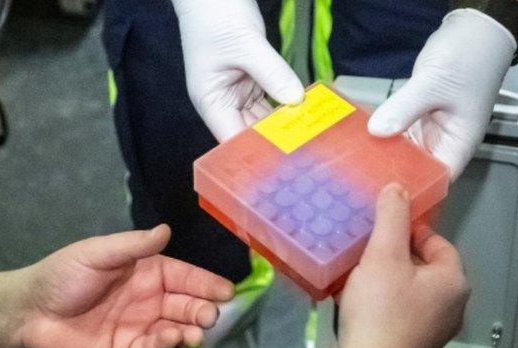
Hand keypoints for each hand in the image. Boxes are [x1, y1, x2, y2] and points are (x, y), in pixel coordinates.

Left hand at [0, 225, 234, 347]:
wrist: (30, 312)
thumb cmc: (63, 276)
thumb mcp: (97, 253)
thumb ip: (132, 246)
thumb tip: (167, 230)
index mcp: (144, 272)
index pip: (184, 276)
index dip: (205, 282)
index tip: (227, 290)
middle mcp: (148, 299)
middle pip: (185, 303)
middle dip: (203, 307)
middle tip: (213, 314)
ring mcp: (139, 326)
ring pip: (176, 327)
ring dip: (191, 328)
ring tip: (200, 329)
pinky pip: (154, 347)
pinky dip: (168, 343)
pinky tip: (175, 339)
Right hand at [172, 0, 303, 141]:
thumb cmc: (215, 16)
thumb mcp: (247, 45)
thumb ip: (272, 74)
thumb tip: (296, 100)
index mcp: (210, 100)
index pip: (231, 137)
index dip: (252, 152)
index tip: (279, 161)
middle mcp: (222, 102)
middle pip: (248, 132)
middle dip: (272, 140)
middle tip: (303, 150)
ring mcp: (237, 92)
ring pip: (261, 118)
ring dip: (281, 125)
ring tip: (307, 136)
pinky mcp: (251, 80)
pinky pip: (269, 100)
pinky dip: (284, 105)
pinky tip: (303, 112)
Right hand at [332, 184, 469, 347]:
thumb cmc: (380, 310)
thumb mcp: (383, 255)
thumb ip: (392, 217)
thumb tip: (398, 187)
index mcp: (454, 282)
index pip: (436, 243)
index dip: (408, 231)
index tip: (380, 231)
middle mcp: (452, 307)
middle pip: (422, 268)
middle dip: (393, 257)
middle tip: (364, 252)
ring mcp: (433, 332)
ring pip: (408, 292)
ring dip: (383, 281)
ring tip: (356, 274)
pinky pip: (398, 314)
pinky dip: (380, 304)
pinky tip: (356, 303)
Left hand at [368, 9, 516, 179]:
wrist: (474, 28)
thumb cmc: (469, 57)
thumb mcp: (434, 85)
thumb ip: (405, 109)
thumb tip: (377, 132)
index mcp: (459, 144)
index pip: (437, 180)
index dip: (413, 192)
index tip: (383, 199)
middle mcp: (444, 141)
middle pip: (416, 170)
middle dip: (391, 177)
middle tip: (357, 186)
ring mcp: (429, 128)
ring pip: (403, 152)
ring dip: (382, 157)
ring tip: (352, 169)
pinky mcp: (416, 115)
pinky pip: (396, 131)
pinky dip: (381, 135)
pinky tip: (358, 141)